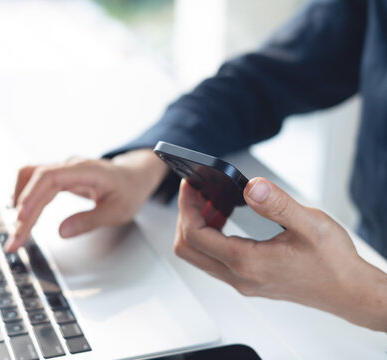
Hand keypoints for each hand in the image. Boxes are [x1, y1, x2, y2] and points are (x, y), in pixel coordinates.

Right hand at [8, 149, 167, 251]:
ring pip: (31, 181)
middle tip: (15, 241)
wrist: (134, 177)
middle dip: (23, 212)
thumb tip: (61, 232)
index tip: (22, 217)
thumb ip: (90, 220)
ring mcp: (63, 170)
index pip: (50, 177)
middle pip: (36, 182)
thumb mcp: (118, 211)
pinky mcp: (59, 177)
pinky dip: (26, 200)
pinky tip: (23, 218)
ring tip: (18, 234)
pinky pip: (36, 184)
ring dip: (21, 206)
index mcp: (86, 170)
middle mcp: (71, 166)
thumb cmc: (129, 192)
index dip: (32, 195)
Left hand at [174, 177, 386, 331]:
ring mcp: (242, 282)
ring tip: (211, 202)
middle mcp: (239, 277)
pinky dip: (211, 238)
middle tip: (195, 193)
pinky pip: (215, 260)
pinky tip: (226, 219)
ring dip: (198, 228)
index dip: (187, 208)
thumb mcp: (310, 225)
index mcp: (247, 262)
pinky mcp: (248, 280)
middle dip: (186, 217)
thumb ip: (277, 204)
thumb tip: (250, 186)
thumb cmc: (333, 263)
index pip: (196, 237)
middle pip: (188, 250)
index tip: (190, 186)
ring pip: (200, 256)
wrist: (349, 291)